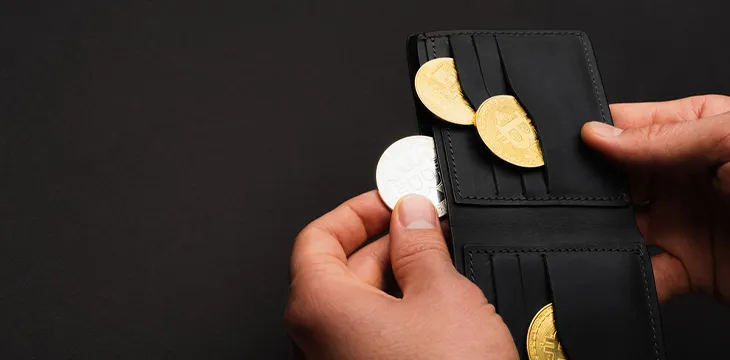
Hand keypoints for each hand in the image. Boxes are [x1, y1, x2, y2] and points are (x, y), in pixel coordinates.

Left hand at [285, 192, 516, 359]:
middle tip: (427, 226)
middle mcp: (316, 339)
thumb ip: (420, 245)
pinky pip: (372, 334)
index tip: (391, 198)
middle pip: (340, 269)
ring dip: (398, 276)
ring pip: (360, 303)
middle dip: (386, 242)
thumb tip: (412, 214)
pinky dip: (400, 311)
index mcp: (318, 306)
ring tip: (441, 263)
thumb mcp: (441, 295)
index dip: (357, 211)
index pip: (318, 236)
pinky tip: (438, 305)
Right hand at [581, 95, 729, 303]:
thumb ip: (667, 138)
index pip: (627, 125)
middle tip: (563, 196)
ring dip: (597, 231)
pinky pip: (641, 271)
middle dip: (585, 189)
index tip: (556, 147)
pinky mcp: (687, 268)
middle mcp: (681, 177)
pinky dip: (621, 275)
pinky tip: (612, 269)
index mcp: (694, 132)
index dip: (590, 133)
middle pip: (612, 179)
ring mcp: (681, 223)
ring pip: (617, 225)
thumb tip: (600, 135)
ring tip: (583, 232)